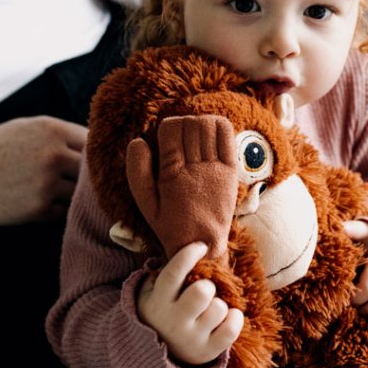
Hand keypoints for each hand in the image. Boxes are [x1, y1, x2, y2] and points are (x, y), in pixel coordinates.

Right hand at [0, 116, 86, 226]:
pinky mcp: (37, 208)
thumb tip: (96, 147)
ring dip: (74, 195)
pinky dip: (57, 210)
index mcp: (51, 129)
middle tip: (84, 182)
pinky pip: (63, 211)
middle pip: (93, 168)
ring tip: (59, 193)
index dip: (97, 152)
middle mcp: (53, 154)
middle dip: (90, 176)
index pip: (95, 141)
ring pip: (81, 192)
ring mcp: (46, 182)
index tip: (94, 161)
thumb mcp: (24, 129)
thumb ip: (59, 135)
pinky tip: (40, 203)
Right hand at [126, 114, 238, 261]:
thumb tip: (138, 141)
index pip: (171, 128)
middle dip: (183, 123)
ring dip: (200, 123)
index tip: (167, 137)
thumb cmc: (171, 224)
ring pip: (208, 126)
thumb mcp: (145, 203)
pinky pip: (227, 136)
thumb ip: (137, 171)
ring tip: (195, 134)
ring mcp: (215, 168)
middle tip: (182, 136)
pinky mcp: (231, 171)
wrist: (203, 245)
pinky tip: (211, 133)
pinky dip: (219, 125)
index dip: (167, 126)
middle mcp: (195, 168)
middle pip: (190, 124)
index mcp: (172, 174)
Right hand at [137, 241, 243, 365]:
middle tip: (205, 289)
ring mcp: (191, 338)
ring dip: (220, 303)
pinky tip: (228, 316)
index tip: (201, 246)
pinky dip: (235, 318)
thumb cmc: (163, 310)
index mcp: (159, 301)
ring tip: (211, 307)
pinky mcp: (208, 351)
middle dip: (208, 285)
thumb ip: (166, 271)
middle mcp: (174, 321)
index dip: (189, 254)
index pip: (174, 273)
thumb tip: (192, 246)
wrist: (156, 354)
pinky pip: (231, 330)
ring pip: (219, 308)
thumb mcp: (153, 291)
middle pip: (202, 291)